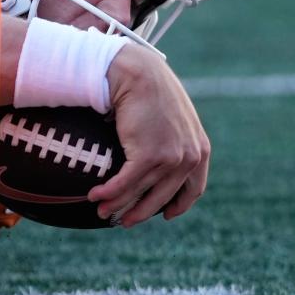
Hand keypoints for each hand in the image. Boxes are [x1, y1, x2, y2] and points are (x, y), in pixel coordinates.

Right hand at [87, 44, 210, 227]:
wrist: (138, 73)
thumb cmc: (151, 91)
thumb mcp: (173, 118)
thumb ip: (174, 140)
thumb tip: (158, 159)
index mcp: (200, 150)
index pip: (193, 189)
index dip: (178, 205)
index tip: (165, 215)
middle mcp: (190, 157)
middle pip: (164, 198)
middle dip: (142, 213)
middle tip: (125, 221)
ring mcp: (170, 158)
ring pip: (140, 192)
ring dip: (118, 205)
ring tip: (101, 211)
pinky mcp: (148, 156)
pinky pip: (125, 183)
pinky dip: (108, 192)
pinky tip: (93, 195)